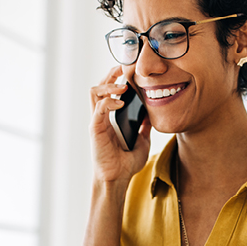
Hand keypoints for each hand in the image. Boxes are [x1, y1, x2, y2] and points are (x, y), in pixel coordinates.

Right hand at [89, 66, 151, 183]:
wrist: (118, 179)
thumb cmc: (126, 164)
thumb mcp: (142, 141)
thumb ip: (144, 127)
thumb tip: (152, 116)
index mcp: (111, 118)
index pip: (110, 91)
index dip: (117, 78)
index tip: (130, 70)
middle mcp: (101, 117)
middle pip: (100, 86)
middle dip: (110, 74)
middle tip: (123, 66)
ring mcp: (97, 121)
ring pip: (95, 92)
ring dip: (108, 84)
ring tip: (123, 84)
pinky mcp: (95, 128)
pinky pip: (99, 108)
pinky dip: (109, 101)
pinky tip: (121, 102)